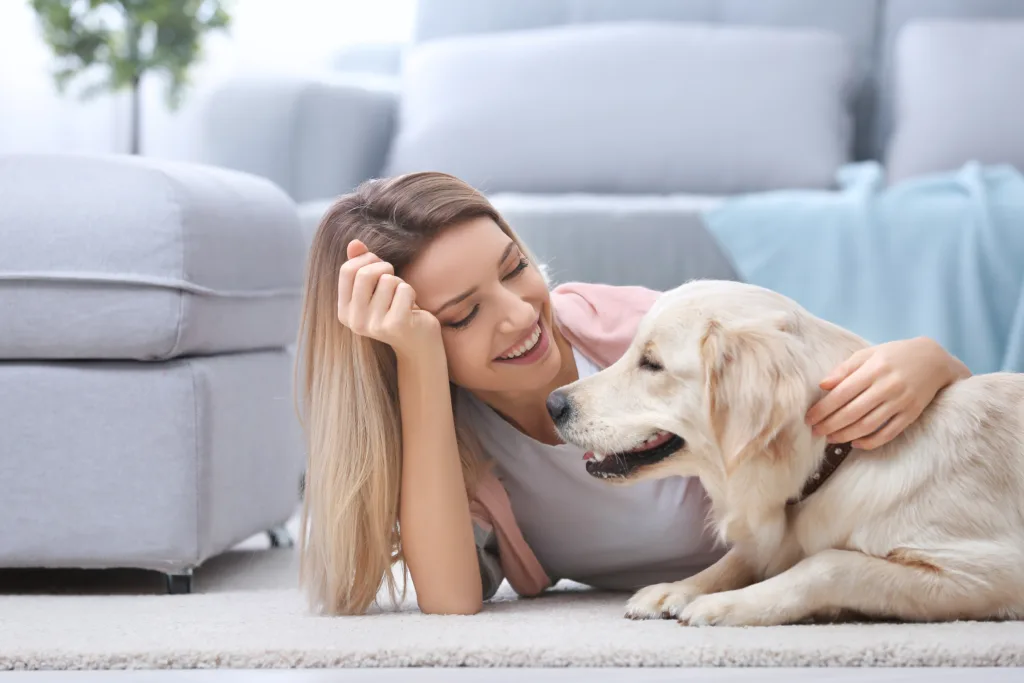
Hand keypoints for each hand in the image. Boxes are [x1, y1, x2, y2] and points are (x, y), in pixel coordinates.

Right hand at [337, 239, 441, 359]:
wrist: (418, 343)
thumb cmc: (395, 310)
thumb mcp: (375, 287)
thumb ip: (362, 265)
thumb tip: (354, 243)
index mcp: (344, 312)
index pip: (347, 270)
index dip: (366, 260)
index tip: (378, 265)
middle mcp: (355, 322)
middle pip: (365, 273)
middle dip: (384, 268)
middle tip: (394, 279)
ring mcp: (374, 325)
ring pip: (388, 280)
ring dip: (400, 283)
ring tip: (402, 299)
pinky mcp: (396, 325)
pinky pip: (404, 289)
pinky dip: (411, 292)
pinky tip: (411, 308)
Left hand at [804, 337, 967, 449]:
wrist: (933, 360)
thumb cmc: (893, 355)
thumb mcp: (868, 354)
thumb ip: (844, 369)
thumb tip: (822, 385)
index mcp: (874, 369)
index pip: (842, 393)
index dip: (823, 409)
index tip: (809, 418)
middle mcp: (888, 386)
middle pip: (852, 412)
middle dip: (830, 425)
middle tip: (815, 431)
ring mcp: (901, 402)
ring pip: (868, 425)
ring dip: (845, 435)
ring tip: (830, 438)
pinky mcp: (911, 414)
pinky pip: (888, 434)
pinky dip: (870, 442)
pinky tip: (855, 443)